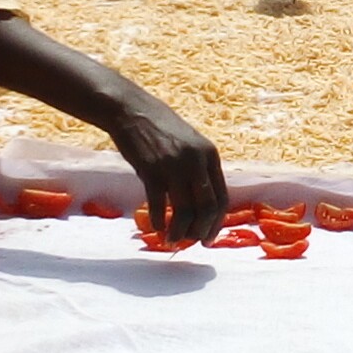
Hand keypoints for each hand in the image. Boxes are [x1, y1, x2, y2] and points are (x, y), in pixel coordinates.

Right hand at [108, 88, 227, 243]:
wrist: (131, 110)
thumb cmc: (160, 129)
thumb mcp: (190, 145)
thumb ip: (200, 170)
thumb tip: (203, 205)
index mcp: (210, 155)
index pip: (222, 198)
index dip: (216, 222)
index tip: (208, 237)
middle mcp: (196, 161)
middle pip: (207, 208)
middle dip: (201, 230)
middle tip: (192, 242)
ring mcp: (174, 165)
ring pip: (185, 211)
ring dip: (179, 232)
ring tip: (172, 241)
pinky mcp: (151, 170)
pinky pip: (159, 205)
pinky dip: (159, 221)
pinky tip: (156, 228)